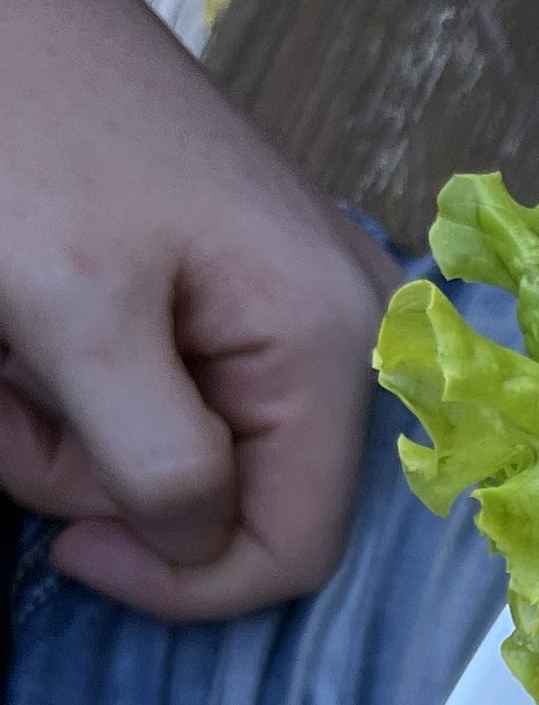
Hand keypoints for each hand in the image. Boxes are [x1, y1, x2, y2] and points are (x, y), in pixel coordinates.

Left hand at [0, 0, 396, 618]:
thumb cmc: (28, 125)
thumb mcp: (82, 321)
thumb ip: (159, 465)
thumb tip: (196, 547)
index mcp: (330, 340)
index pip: (293, 549)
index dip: (178, 579)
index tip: (66, 545)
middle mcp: (340, 328)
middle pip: (236, 502)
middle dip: (105, 476)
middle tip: (15, 392)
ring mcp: (287, 301)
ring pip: (188, 452)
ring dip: (76, 426)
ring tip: (12, 337)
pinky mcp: (231, 282)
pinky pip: (169, 389)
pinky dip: (85, 379)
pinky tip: (37, 318)